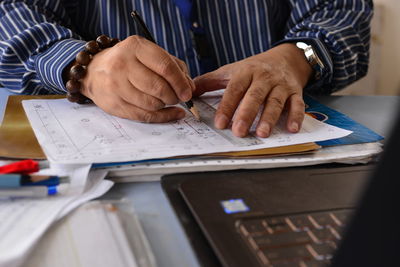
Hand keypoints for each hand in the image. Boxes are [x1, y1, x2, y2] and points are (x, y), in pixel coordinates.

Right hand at [81, 35, 193, 121]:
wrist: (93, 71)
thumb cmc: (129, 62)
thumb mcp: (150, 54)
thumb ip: (174, 66)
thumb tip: (189, 87)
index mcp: (135, 47)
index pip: (165, 67)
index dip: (181, 82)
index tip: (188, 92)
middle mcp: (123, 64)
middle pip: (159, 88)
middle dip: (174, 96)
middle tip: (179, 98)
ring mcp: (116, 85)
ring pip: (152, 104)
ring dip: (166, 105)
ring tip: (166, 100)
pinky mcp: (114, 104)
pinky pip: (144, 116)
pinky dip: (162, 117)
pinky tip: (170, 113)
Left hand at [194, 43, 312, 137]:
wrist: (285, 58)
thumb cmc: (253, 68)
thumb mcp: (230, 70)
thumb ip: (209, 82)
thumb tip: (186, 92)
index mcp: (245, 72)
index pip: (234, 89)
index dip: (227, 106)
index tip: (219, 123)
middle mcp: (264, 77)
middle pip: (255, 96)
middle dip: (246, 114)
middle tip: (238, 132)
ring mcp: (281, 85)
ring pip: (275, 101)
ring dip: (269, 118)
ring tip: (262, 134)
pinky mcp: (295, 92)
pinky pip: (297, 104)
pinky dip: (296, 116)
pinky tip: (292, 129)